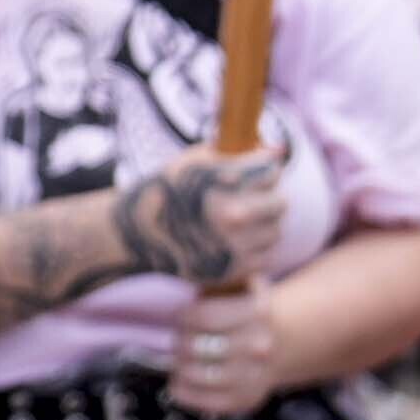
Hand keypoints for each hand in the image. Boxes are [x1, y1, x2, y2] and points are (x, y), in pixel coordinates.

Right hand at [104, 140, 297, 288]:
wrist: (139, 234)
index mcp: (228, 183)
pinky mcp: (234, 270)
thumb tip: (279, 150)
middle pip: (280, 202)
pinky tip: (236, 240)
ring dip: (264, 224)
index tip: (256, 174)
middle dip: (269, 197)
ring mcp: (236, 245)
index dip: (264, 170)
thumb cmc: (170, 189)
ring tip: (242, 219)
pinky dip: (255, 248)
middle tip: (254, 197)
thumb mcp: (198, 161)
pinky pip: (265, 256)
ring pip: (275, 231)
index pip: (272, 172)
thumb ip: (238, 152)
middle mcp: (236, 215)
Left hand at [165, 278, 282, 416]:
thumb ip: (218, 278)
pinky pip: (203, 401)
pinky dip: (183, 390)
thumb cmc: (242, 312)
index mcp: (259, 311)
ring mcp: (255, 376)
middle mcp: (261, 345)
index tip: (181, 316)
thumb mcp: (237, 284)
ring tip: (180, 359)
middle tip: (179, 338)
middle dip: (180, 341)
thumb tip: (188, 278)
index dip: (184, 317)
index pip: (204, 317)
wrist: (275, 344)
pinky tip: (180, 380)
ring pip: (195, 374)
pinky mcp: (246, 400)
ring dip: (178, 366)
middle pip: (195, 346)